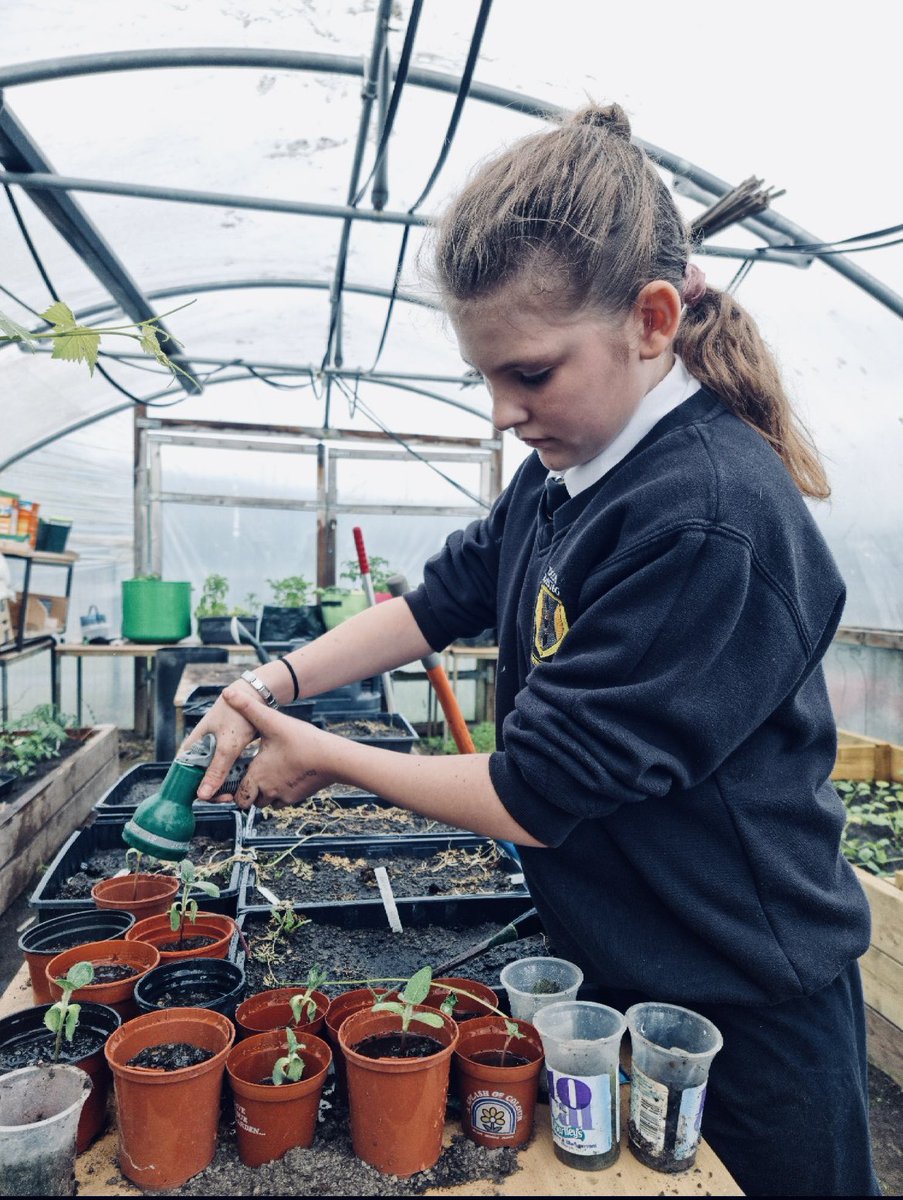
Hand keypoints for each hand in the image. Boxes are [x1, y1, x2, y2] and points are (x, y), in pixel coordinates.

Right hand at [189, 682, 264, 800]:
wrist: (254, 696)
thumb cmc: (237, 716)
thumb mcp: (228, 745)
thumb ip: (216, 770)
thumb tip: (202, 795)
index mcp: (191, 747)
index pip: (184, 777)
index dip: (196, 791)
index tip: (215, 799)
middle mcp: (198, 750)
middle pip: (199, 779)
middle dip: (213, 791)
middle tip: (230, 798)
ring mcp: (211, 750)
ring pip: (212, 775)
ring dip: (222, 786)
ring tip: (237, 792)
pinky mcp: (224, 750)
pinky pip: (223, 769)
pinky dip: (230, 777)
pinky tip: (241, 782)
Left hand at [219, 686, 336, 808]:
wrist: (332, 758)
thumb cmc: (302, 740)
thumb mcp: (272, 720)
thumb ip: (248, 707)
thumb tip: (229, 693)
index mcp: (257, 774)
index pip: (237, 795)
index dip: (235, 788)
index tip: (238, 776)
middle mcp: (267, 790)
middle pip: (249, 802)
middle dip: (248, 793)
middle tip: (251, 778)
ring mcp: (283, 796)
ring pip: (266, 803)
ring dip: (264, 794)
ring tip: (268, 775)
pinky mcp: (297, 797)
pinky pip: (282, 802)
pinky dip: (280, 794)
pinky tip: (284, 777)